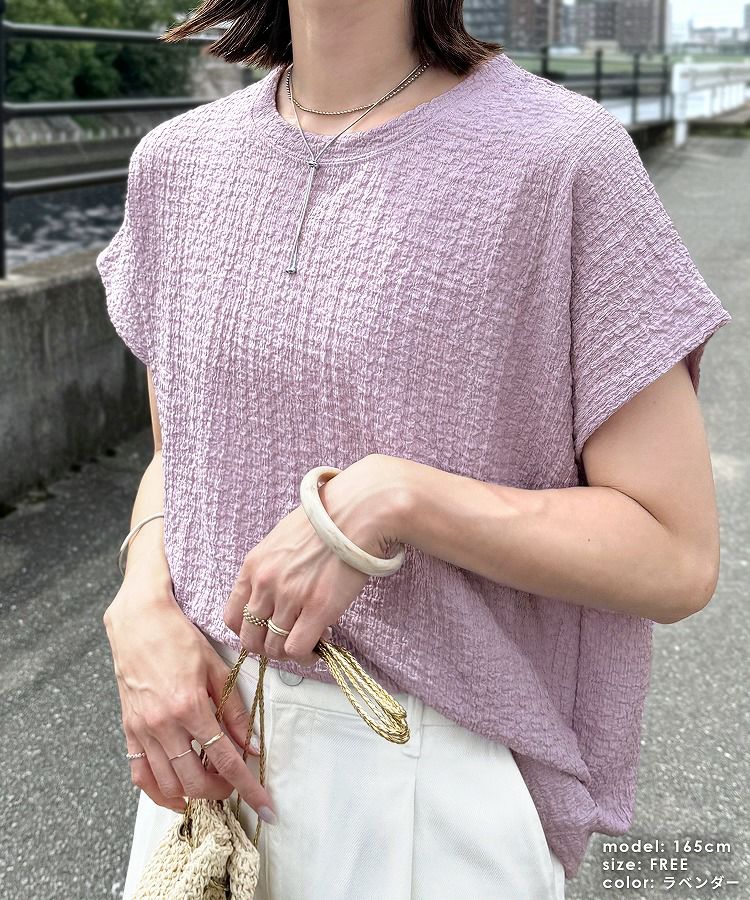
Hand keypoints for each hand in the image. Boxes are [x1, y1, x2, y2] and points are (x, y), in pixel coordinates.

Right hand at [104, 575, 275, 819]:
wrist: (138, 621)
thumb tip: (252, 744)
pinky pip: (140, 775)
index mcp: (189, 706)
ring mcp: (142, 730)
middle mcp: (163, 724)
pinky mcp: (128, 731)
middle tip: (236, 785)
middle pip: (195, 780)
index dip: (247, 785)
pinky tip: (177, 793)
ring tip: (212, 786)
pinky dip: (159, 792)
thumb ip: (234, 710)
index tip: (263, 804)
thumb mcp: (215, 669)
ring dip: (193, 794)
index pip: (225, 758)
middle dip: (221, 791)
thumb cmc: (179, 638)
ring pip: (168, 784)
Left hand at [224, 454, 408, 664]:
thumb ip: (271, 569)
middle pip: (250, 638)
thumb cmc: (325, 521)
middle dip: (267, 647)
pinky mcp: (317, 608)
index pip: (231, 617)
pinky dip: (306, 654)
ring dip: (289, 653)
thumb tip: (276, 596)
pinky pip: (298, 648)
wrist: (355, 513)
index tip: (266, 632)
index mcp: (253, 566)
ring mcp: (290, 597)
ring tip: (308, 643)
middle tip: (288, 642)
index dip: (248, 631)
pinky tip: (320, 644)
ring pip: (274, 648)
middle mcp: (265, 584)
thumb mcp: (281, 540)